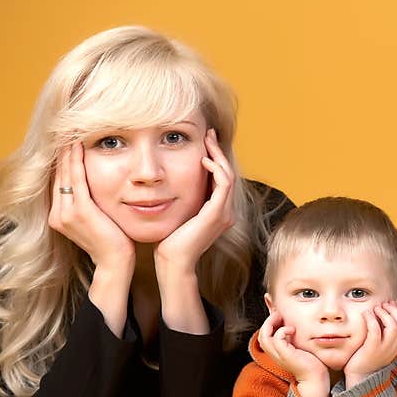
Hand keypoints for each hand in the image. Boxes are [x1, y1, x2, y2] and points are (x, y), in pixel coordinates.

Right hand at [48, 142, 134, 270]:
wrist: (115, 264)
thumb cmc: (114, 242)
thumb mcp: (98, 221)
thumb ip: (90, 205)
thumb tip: (97, 188)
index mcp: (59, 216)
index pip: (60, 181)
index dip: (63, 160)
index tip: (68, 139)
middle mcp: (57, 214)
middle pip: (59, 174)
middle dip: (63, 151)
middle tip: (66, 127)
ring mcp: (66, 213)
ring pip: (66, 173)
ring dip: (68, 150)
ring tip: (71, 130)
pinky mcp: (80, 211)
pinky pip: (77, 179)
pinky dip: (77, 160)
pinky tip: (80, 144)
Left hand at [153, 128, 234, 275]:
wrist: (173, 262)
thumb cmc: (169, 242)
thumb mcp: (177, 215)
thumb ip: (181, 200)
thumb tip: (168, 182)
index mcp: (217, 213)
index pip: (222, 179)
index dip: (215, 159)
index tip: (204, 142)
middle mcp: (225, 212)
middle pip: (228, 173)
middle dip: (218, 152)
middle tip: (208, 134)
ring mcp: (223, 214)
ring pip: (228, 175)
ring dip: (218, 156)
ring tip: (207, 141)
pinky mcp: (217, 214)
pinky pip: (223, 184)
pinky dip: (215, 169)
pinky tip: (203, 159)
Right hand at [258, 311, 330, 396]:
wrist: (316, 378)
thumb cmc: (311, 363)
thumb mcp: (299, 347)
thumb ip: (294, 339)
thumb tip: (295, 326)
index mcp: (277, 352)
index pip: (264, 337)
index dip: (268, 325)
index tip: (279, 316)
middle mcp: (275, 354)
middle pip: (261, 335)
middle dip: (268, 321)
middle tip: (279, 314)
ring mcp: (279, 355)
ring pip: (264, 336)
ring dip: (271, 323)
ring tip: (281, 318)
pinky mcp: (286, 355)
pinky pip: (276, 339)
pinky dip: (282, 330)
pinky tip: (292, 330)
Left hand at [343, 301, 396, 387]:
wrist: (359, 380)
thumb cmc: (364, 360)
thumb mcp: (376, 345)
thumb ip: (380, 332)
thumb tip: (379, 317)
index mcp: (394, 345)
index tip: (391, 302)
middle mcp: (392, 347)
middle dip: (394, 310)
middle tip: (384, 304)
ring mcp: (384, 350)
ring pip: (393, 327)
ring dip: (385, 314)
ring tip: (376, 308)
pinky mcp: (372, 350)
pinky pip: (376, 332)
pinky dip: (372, 320)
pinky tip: (366, 314)